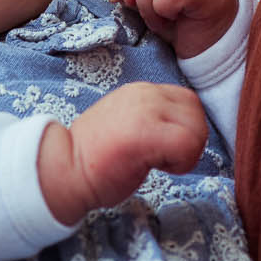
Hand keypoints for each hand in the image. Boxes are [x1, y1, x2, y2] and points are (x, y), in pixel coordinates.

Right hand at [40, 81, 207, 222]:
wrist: (64, 169)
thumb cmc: (94, 158)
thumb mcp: (128, 124)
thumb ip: (153, 119)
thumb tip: (182, 130)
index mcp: (141, 91)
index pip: (187, 102)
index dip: (185, 129)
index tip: (163, 149)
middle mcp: (145, 94)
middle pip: (196, 112)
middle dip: (190, 141)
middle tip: (166, 159)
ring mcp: (145, 111)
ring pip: (196, 128)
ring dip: (186, 153)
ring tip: (159, 163)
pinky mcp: (145, 133)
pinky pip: (188, 144)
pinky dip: (182, 163)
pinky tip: (158, 168)